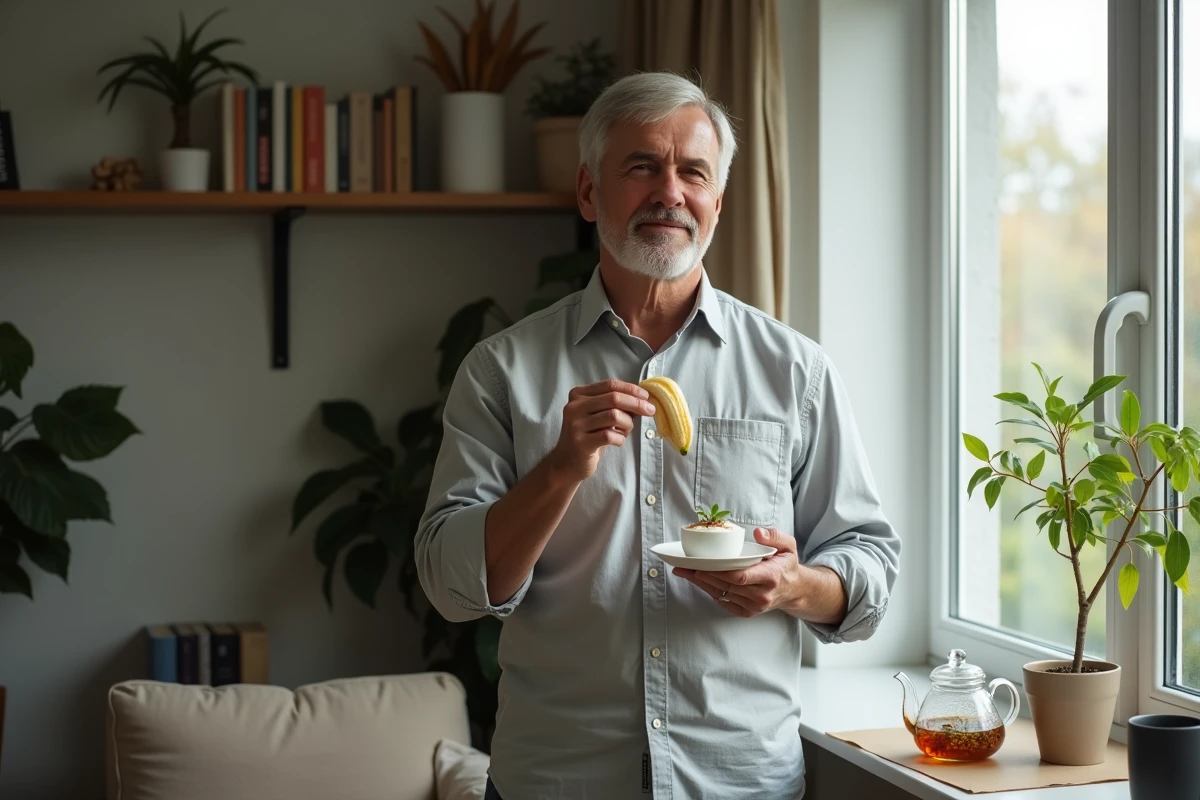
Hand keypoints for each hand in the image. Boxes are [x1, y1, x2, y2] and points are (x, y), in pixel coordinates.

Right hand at [548, 379, 656, 481]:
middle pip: (613, 398)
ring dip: (627, 424)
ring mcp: (576, 425)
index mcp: (578, 394)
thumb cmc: (588, 436)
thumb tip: (643, 399)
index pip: (610, 385)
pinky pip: (610, 435)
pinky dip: (620, 438)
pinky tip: (617, 441)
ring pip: (614, 416)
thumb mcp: (599, 415)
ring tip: (626, 431)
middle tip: (650, 410)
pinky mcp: (581, 442)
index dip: (631, 389)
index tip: (646, 396)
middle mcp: (574, 407)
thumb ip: (615, 405)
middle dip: (636, 404)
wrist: (567, 462)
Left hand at [673, 527, 807, 617]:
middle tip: (684, 565)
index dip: (719, 572)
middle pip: (726, 585)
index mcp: (770, 577)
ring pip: (722, 594)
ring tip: (684, 571)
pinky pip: (724, 602)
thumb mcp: (788, 546)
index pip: (741, 577)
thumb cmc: (787, 565)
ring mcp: (754, 606)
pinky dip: (710, 591)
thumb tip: (757, 532)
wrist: (794, 590)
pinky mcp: (748, 612)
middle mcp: (761, 595)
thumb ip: (775, 537)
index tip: (702, 565)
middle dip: (703, 575)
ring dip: (701, 583)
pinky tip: (699, 581)